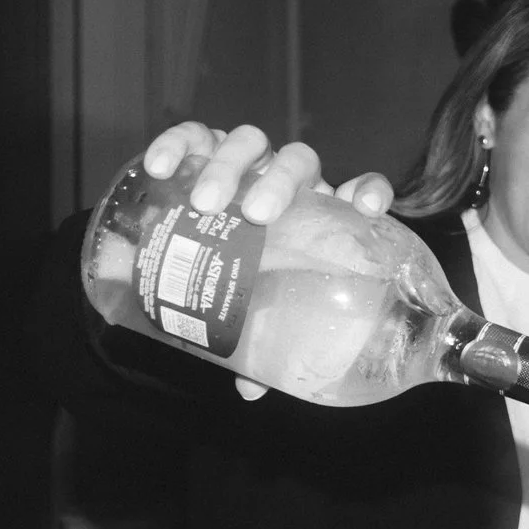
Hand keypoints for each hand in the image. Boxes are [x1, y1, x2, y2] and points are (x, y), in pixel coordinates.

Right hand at [136, 123, 396, 397]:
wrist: (188, 255)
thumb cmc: (242, 285)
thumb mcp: (257, 316)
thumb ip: (261, 348)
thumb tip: (250, 392)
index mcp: (319, 217)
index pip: (357, 192)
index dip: (367, 193)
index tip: (366, 209)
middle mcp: (286, 184)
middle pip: (297, 163)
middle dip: (279, 183)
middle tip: (256, 215)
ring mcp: (244, 163)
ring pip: (248, 143)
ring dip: (230, 166)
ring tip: (206, 203)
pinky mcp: (199, 152)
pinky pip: (193, 136)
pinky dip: (177, 145)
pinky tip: (161, 168)